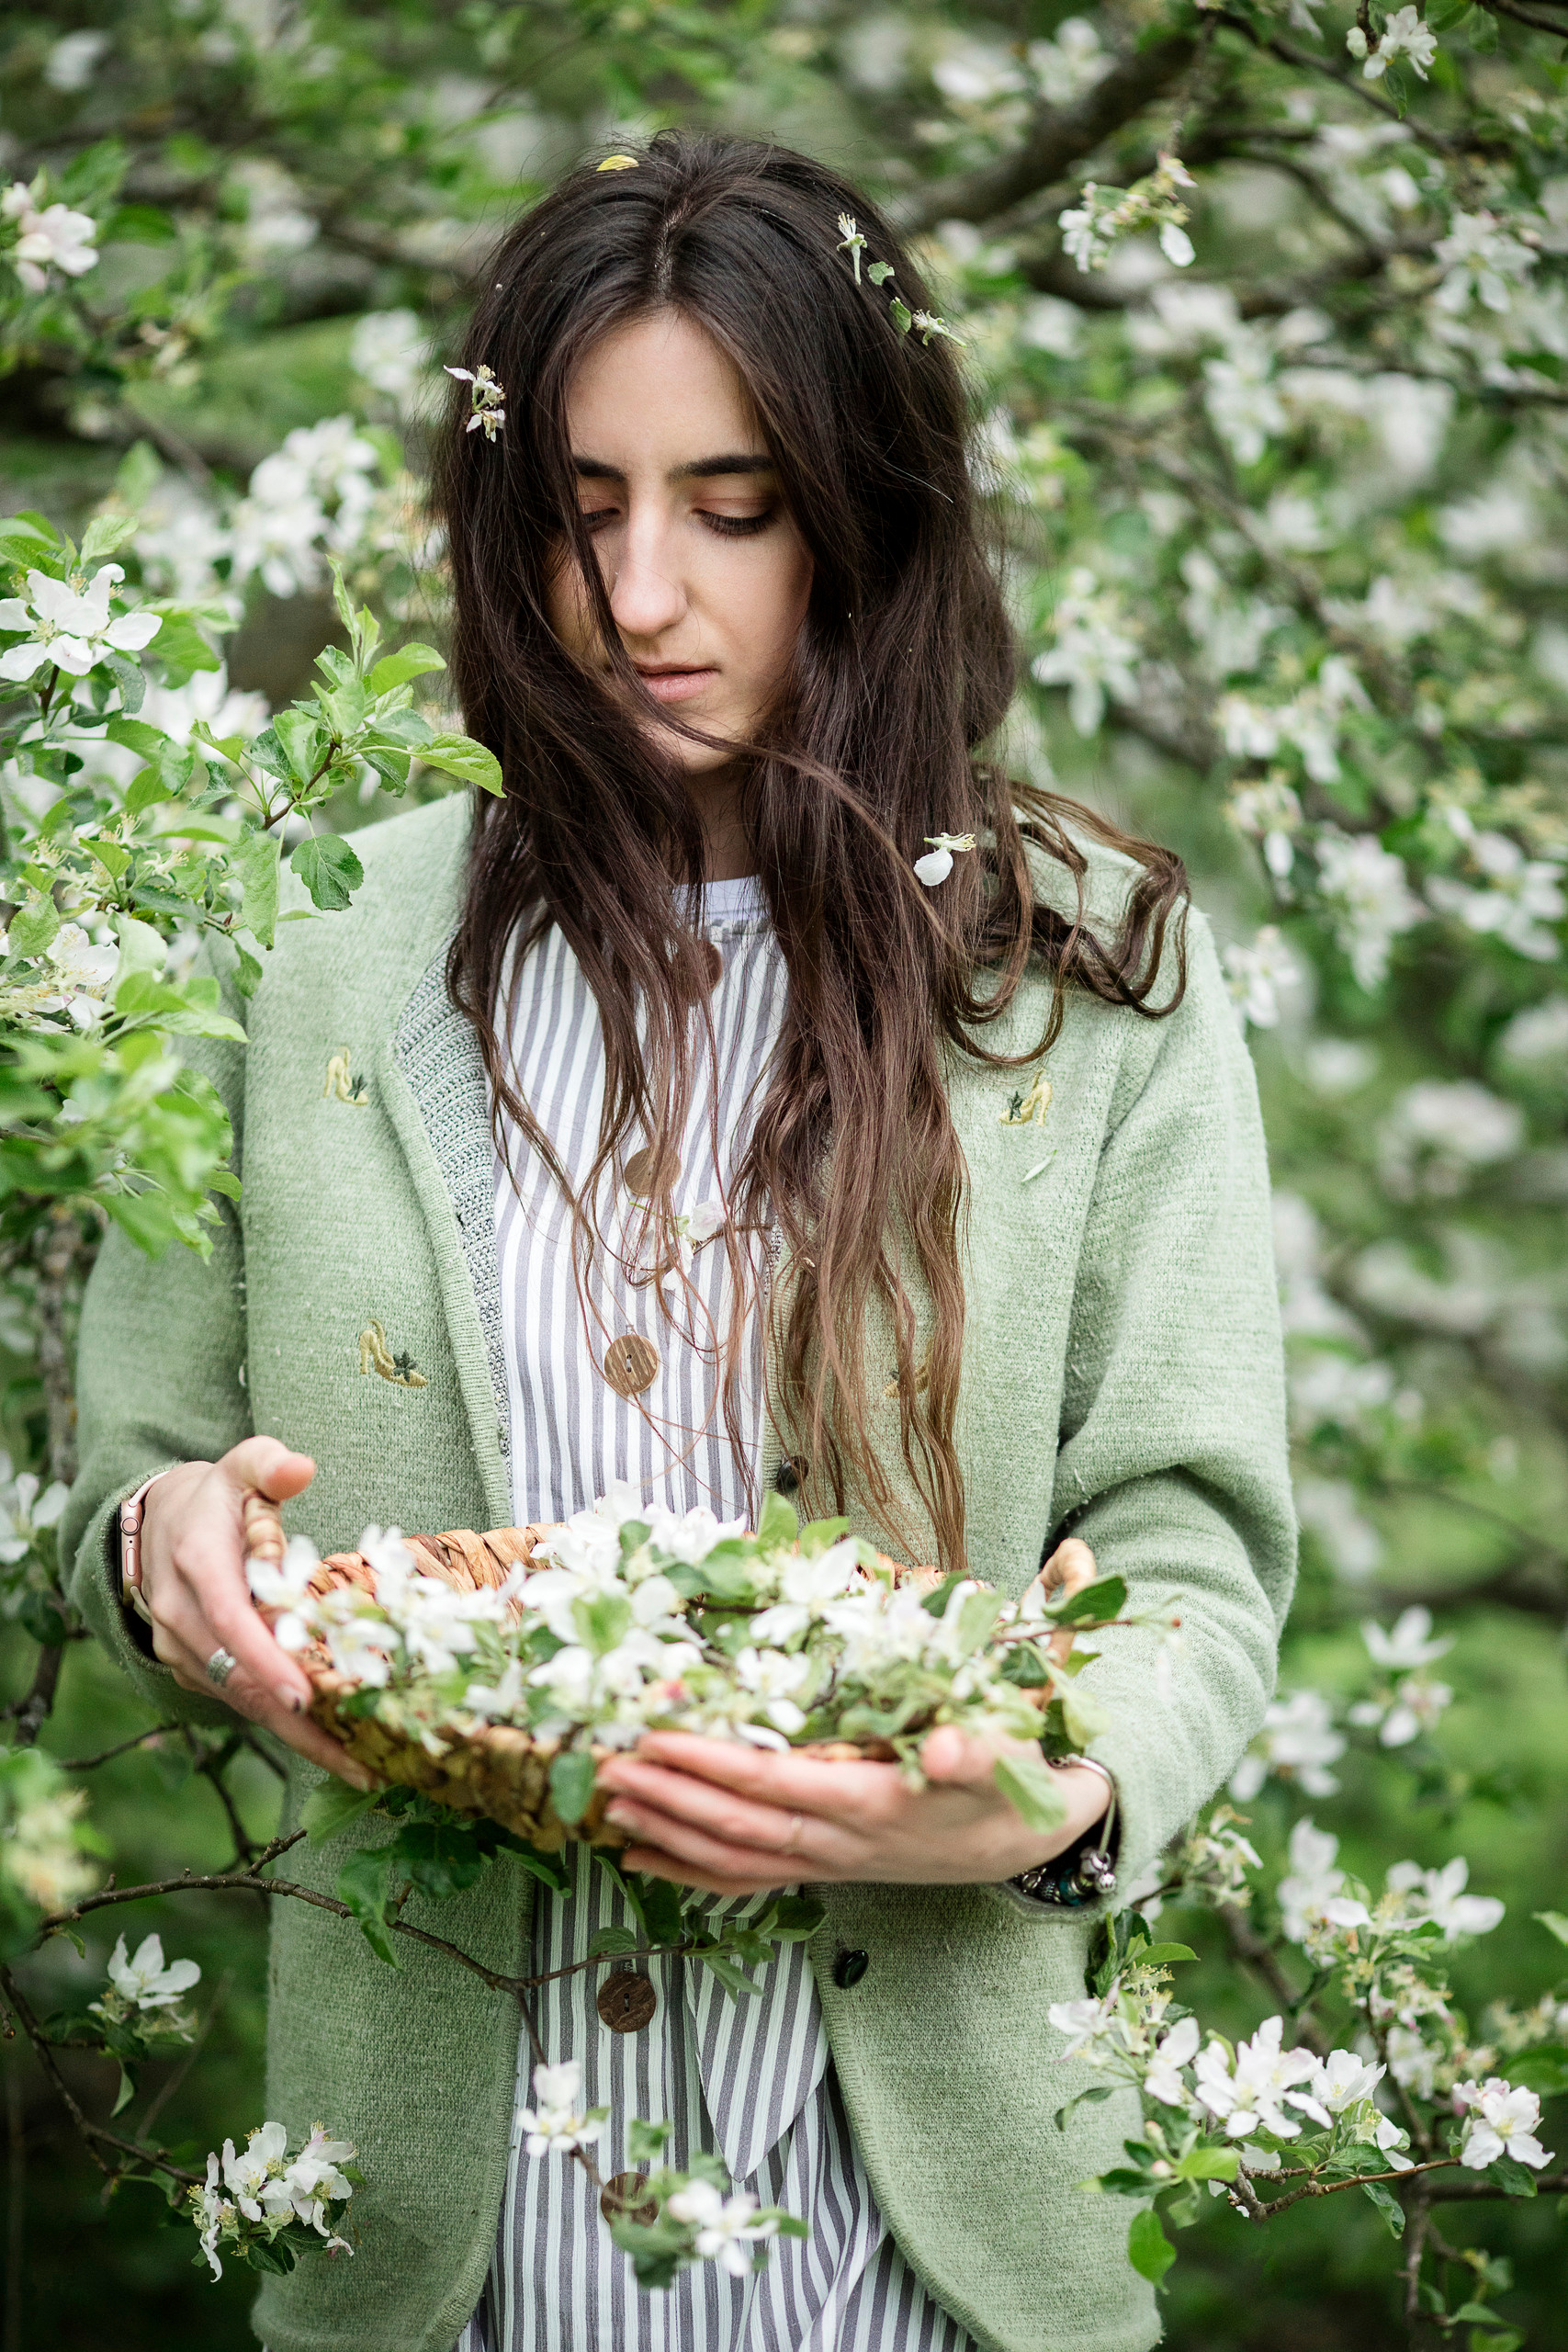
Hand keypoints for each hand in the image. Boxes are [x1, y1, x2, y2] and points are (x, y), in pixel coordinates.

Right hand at [139, 1436, 374, 1788]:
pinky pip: (236, 1698)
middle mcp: (179, 1614)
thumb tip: (301, 1468)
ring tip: (357, 1761)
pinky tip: (329, 1742)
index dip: (264, 1659)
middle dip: (295, 1721)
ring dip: (293, 1732)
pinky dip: (278, 1721)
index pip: (229, 1619)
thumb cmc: (217, 1495)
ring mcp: (179, 1647)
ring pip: (238, 1698)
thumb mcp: (243, 1465)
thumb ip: (270, 1463)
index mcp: (196, 1563)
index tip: (304, 1695)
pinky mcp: (190, 1666)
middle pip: (238, 1677)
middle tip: (356, 1757)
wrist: (156, 1522)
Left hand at [597, 1535, 1109, 1896]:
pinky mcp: (824, 1867)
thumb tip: (949, 1745)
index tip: (655, 1735)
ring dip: (666, 1832)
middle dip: (667, 1795)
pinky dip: (689, 1870)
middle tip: (604, 1765)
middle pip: (735, 1824)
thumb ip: (975, 1752)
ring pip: (732, 1856)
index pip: (771, 1783)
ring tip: (608, 1805)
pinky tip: (640, 1856)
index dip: (710, 1762)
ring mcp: (827, 1861)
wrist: (1028, 1840)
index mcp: (870, 1803)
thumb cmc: (1010, 1784)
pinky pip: (745, 1878)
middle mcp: (838, 1841)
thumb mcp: (1006, 1760)